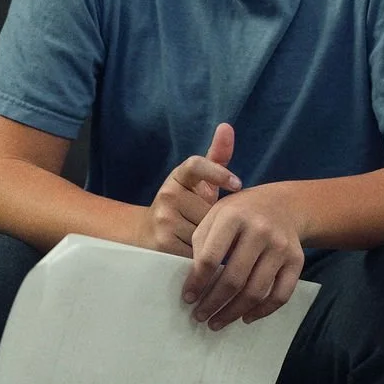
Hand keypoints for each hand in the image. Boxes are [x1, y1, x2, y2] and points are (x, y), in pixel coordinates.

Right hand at [135, 123, 240, 256]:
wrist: (145, 235)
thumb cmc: (182, 207)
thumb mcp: (199, 184)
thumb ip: (216, 158)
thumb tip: (227, 126)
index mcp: (179, 177)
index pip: (197, 164)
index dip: (218, 172)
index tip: (238, 185)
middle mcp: (167, 194)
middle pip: (210, 209)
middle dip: (219, 221)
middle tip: (217, 227)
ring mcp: (163, 219)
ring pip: (206, 232)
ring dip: (213, 241)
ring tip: (207, 242)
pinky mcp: (162, 243)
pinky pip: (197, 251)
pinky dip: (205, 256)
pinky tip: (203, 255)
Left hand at [182, 182, 304, 328]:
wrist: (284, 205)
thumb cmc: (241, 213)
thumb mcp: (216, 215)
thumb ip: (202, 242)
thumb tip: (194, 283)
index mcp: (233, 216)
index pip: (210, 258)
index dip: (197, 282)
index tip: (188, 298)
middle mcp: (260, 231)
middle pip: (233, 279)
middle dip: (213, 303)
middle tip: (200, 316)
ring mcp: (281, 247)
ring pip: (256, 291)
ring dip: (233, 312)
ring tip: (218, 321)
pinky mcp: (296, 261)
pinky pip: (281, 295)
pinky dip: (263, 311)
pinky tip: (246, 317)